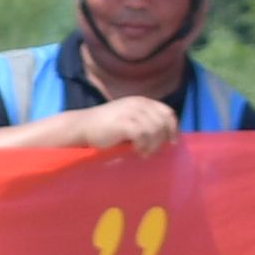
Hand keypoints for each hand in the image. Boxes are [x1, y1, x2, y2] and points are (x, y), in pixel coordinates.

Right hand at [61, 94, 183, 154]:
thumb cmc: (105, 126)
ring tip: (144, 152)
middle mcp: (138, 104)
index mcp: (142, 101)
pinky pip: (143, 134)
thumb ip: (144, 121)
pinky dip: (144, 145)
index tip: (171, 142)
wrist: (82, 126)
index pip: (167, 112)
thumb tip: (164, 136)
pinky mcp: (124, 123)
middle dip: (162, 139)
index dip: (172, 127)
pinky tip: (137, 151)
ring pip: (155, 129)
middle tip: (153, 150)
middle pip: (163, 122)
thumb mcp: (128, 117)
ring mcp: (131, 112)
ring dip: (153, 144)